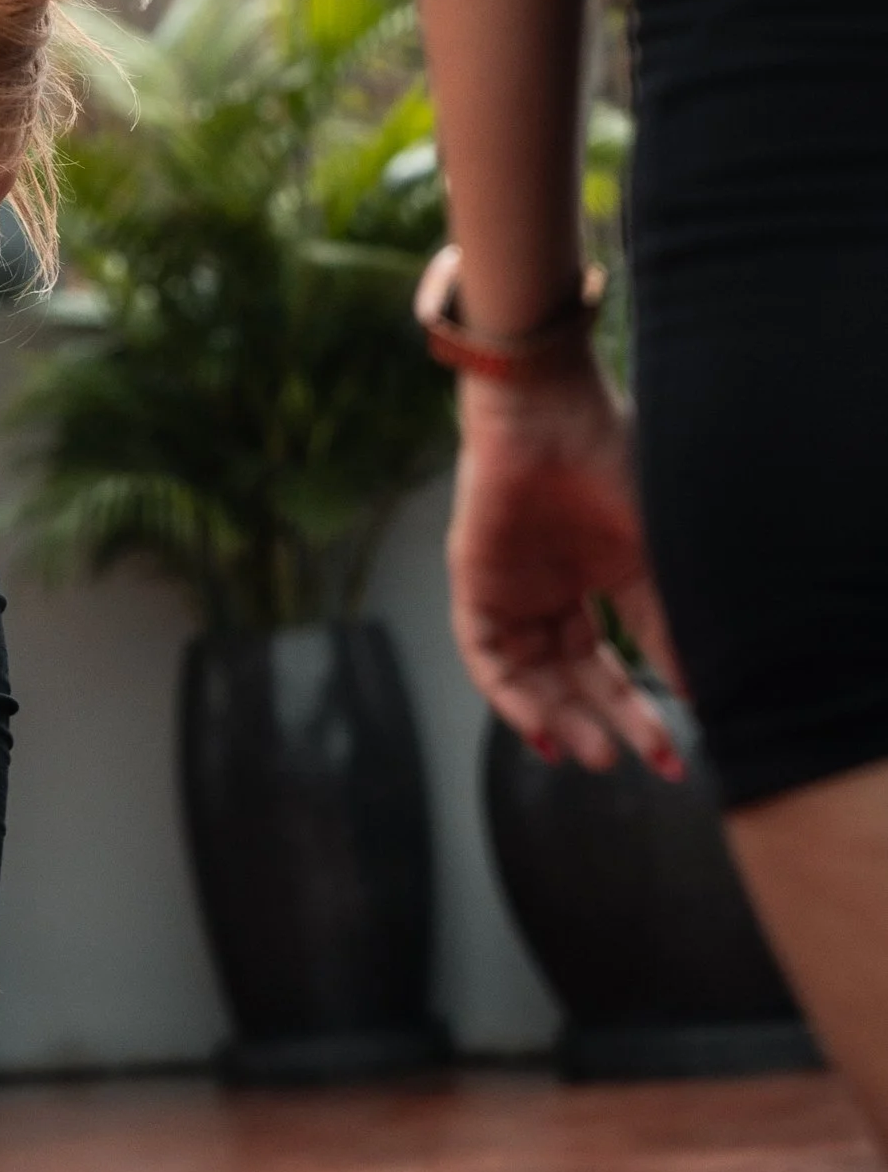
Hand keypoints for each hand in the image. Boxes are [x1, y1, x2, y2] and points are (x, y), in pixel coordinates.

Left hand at [447, 349, 684, 776]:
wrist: (547, 409)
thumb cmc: (609, 460)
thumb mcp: (650, 554)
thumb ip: (665, 624)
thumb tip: (698, 693)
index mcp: (601, 574)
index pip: (621, 658)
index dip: (645, 708)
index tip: (678, 756)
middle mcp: (555, 586)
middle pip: (579, 676)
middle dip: (610, 722)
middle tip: (644, 763)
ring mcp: (512, 585)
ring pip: (532, 674)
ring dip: (562, 718)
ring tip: (597, 755)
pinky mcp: (473, 581)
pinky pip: (486, 655)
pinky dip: (510, 696)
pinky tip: (542, 728)